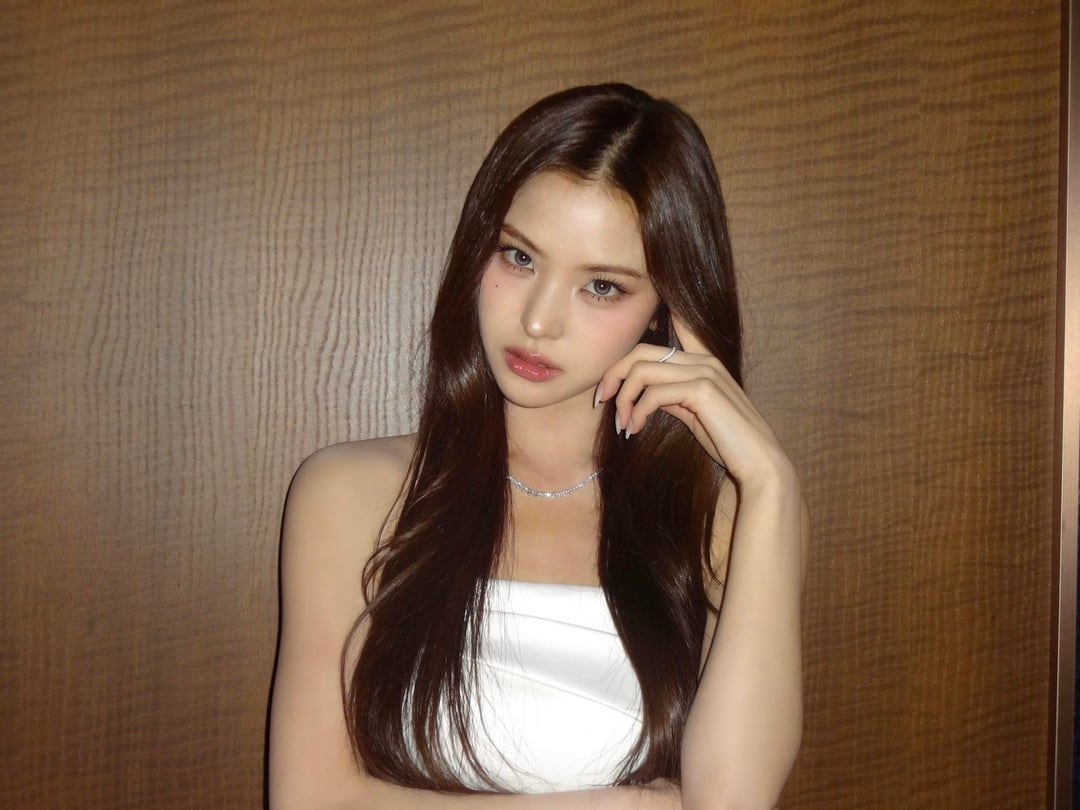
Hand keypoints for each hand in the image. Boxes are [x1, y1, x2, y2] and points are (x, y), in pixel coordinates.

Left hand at [595, 318, 795, 492]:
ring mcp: (704, 371)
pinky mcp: (703, 390)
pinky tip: (636, 429)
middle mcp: (703, 359)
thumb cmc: (728, 442)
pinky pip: (653, 393)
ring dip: (623, 399)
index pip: (670, 329)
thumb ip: (672, 396)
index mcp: (703, 360)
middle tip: (603, 400)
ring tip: (622, 424)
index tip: (614, 363)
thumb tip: (643, 394)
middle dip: (613, 375)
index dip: (640, 334)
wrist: (759, 462)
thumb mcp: (694, 412)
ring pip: (641, 370)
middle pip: (640, 352)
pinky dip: (637, 412)